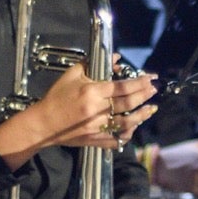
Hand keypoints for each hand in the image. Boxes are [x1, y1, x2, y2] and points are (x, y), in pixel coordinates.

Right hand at [19, 62, 156, 151]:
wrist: (43, 124)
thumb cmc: (56, 97)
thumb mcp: (72, 74)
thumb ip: (93, 64)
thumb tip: (116, 58)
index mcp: (92, 92)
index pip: (121, 86)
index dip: (139, 82)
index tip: (150, 78)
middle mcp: (97, 110)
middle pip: (127, 103)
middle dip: (144, 95)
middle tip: (154, 90)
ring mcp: (97, 127)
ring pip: (126, 122)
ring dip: (141, 116)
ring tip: (151, 109)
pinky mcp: (95, 140)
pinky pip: (116, 139)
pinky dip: (126, 135)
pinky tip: (133, 128)